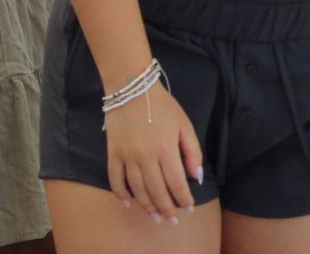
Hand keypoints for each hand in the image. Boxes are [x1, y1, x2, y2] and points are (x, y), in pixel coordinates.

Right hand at [104, 81, 202, 226]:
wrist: (132, 89)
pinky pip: (115, 180)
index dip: (183, 198)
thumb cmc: (163, 106)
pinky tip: (129, 204)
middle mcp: (146, 156)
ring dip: (147, 206)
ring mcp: (127, 156)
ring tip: (156, 217)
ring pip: (137, 189)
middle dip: (167, 208)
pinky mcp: (113, 154)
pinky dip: (120, 194)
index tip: (188, 208)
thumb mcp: (185, 124)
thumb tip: (196, 177)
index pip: (176, 182)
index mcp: (166, 149)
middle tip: (172, 221)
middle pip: (156, 190)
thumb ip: (192, 152)